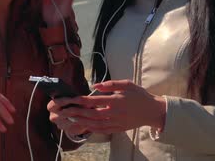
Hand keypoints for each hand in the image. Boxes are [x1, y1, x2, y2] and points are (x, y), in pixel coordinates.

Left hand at [48, 80, 166, 133]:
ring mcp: (115, 122)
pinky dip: (90, 129)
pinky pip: (101, 130)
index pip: (92, 101)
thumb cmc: (139, 95)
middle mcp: (114, 113)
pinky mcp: (117, 129)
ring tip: (68, 120)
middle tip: (62, 111)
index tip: (68, 99)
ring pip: (93, 124)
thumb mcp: (126, 84)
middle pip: (90, 114)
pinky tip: (82, 127)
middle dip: (74, 112)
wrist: (153, 111)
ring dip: (79, 122)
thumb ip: (109, 84)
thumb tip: (94, 86)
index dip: (79, 100)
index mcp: (115, 101)